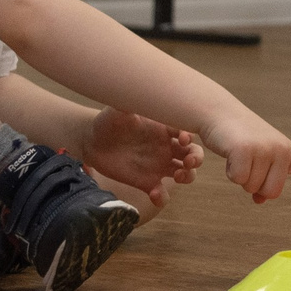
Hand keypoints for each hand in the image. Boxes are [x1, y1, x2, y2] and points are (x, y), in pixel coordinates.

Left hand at [83, 106, 202, 195]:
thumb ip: (129, 104)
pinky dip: (162, 196)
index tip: (183, 139)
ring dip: (188, 176)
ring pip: (185, 173)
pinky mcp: (146, 182)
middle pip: (193, 154)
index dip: (190, 136)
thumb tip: (137, 93)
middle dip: (197, 158)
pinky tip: (154, 193)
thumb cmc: (108, 121)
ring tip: (178, 177)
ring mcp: (158, 166)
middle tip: (189, 162)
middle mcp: (165, 148)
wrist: (93, 141)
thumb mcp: (118, 110)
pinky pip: (161, 193)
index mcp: (164, 129)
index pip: (186, 132)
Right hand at [202, 110, 290, 203]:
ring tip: (239, 155)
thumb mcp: (259, 159)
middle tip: (248, 163)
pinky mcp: (246, 150)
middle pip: (273, 192)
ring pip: (253, 188)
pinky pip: (238, 180)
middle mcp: (282, 150)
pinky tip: (230, 154)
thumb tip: (261, 200)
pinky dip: (230, 172)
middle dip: (256, 186)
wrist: (221, 114)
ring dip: (241, 176)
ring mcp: (266, 149)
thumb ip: (265, 179)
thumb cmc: (241, 140)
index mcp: (290, 152)